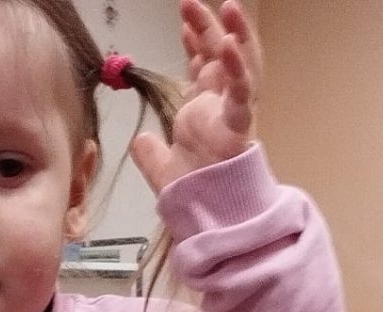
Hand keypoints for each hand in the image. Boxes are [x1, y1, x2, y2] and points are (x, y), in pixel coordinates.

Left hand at [131, 0, 260, 195]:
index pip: (205, 68)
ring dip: (234, 33)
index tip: (183, 25)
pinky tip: (228, 44)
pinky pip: (243, 91)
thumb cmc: (195, 195)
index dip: (196, 44)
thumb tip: (139, 142)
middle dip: (208, 27)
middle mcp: (223, 107)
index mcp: (207, 112)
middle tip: (189, 3)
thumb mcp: (163, 169)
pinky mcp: (240, 126)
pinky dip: (238, 66)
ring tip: (228, 6)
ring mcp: (234, 114)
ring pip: (242, 63)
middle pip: (220, 56)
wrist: (207, 219)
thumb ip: (151, 153)